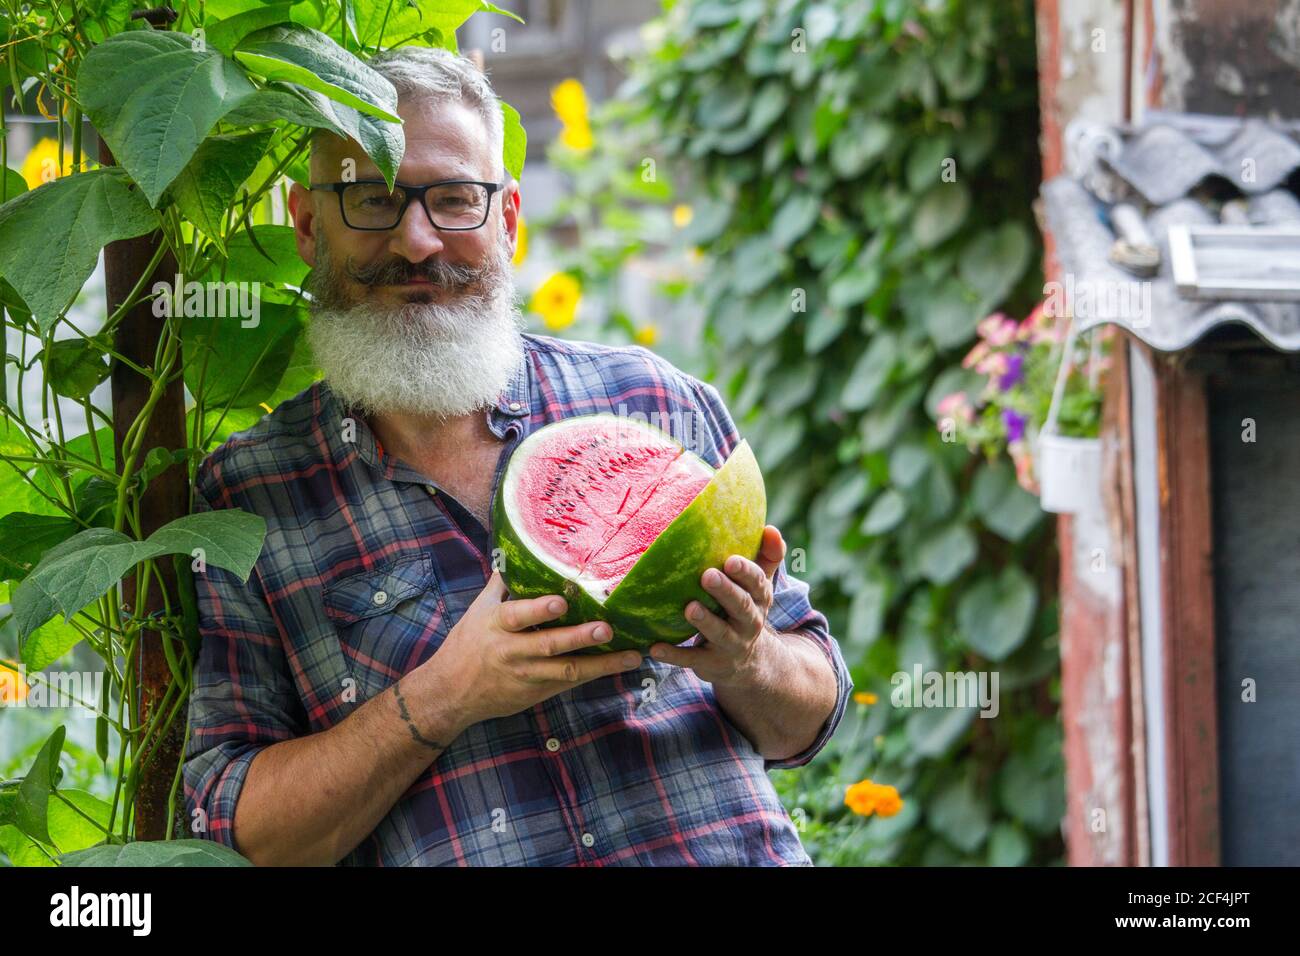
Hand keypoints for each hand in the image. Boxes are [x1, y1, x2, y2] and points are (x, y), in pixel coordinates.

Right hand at [433, 571, 642, 730]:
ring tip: (631, 655)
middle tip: (607, 628)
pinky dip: (595, 675)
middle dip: (580, 638)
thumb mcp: (479, 610)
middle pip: (549, 646)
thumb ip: (502, 583)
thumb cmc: (468, 644)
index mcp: (497, 626)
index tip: (562, 602)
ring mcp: (528, 675)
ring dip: (602, 665)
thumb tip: (516, 547)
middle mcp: (513, 652)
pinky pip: (569, 683)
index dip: (539, 610)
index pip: (518, 616)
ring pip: (567, 671)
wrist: (451, 693)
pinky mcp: (537, 693)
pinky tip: (620, 666)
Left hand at [648, 525, 785, 687]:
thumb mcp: (759, 586)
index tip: (730, 560)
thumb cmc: (745, 608)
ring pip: (719, 633)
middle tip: (708, 576)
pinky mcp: (711, 664)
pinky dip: (674, 655)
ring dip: (704, 621)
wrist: (750, 662)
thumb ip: (766, 557)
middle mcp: (749, 622)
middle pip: (741, 606)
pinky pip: (692, 659)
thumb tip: (770, 528)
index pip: (757, 583)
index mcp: (759, 599)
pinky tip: (654, 648)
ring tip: (689, 608)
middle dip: (726, 591)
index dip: (745, 572)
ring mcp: (731, 645)